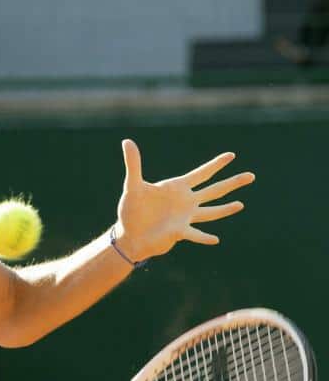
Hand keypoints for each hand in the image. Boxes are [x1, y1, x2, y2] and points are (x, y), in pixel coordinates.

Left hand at [114, 139, 253, 261]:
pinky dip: (203, 237)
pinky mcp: (179, 232)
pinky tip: (215, 239)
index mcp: (177, 188)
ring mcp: (185, 217)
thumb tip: (127, 141)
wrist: (129, 235)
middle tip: (251, 176)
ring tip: (241, 205)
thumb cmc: (132, 211)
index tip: (231, 155)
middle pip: (214, 190)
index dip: (216, 164)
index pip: (201, 174)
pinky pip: (194, 234)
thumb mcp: (133, 186)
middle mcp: (186, 201)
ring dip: (225, 209)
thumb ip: (133, 164)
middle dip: (232, 183)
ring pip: (210, 212)